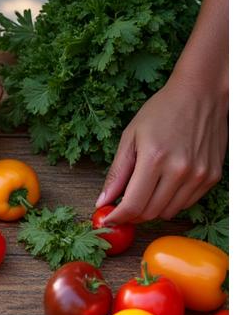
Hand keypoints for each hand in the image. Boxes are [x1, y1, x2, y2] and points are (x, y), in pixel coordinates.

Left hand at [96, 75, 227, 224]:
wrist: (202, 93)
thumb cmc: (161, 111)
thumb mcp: (130, 137)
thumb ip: (117, 173)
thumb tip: (102, 202)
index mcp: (154, 159)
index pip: (132, 205)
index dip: (117, 218)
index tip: (108, 220)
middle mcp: (179, 170)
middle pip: (149, 213)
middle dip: (131, 215)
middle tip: (122, 207)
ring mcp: (198, 175)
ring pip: (168, 212)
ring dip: (150, 210)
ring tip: (143, 192)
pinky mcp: (211, 177)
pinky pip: (185, 204)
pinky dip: (169, 202)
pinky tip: (163, 185)